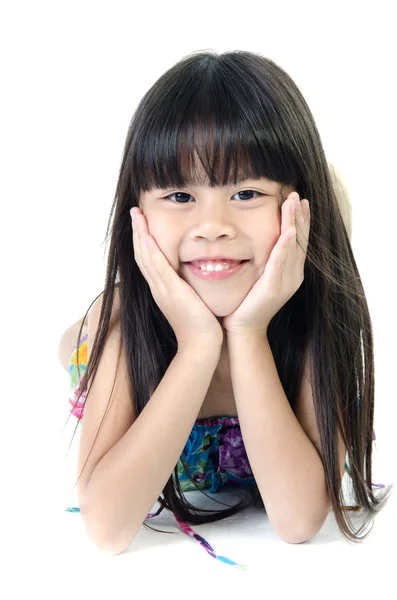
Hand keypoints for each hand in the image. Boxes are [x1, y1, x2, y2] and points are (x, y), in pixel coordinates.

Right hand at [130, 208, 223, 349]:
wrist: (201, 346)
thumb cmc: (200, 326)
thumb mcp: (191, 301)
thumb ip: (188, 288)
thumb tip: (191, 277)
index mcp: (161, 289)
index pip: (148, 260)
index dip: (143, 240)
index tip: (142, 222)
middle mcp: (158, 288)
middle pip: (141, 254)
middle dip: (138, 232)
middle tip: (134, 211)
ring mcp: (162, 290)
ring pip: (145, 257)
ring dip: (141, 234)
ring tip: (137, 215)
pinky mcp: (172, 292)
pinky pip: (158, 268)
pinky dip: (151, 251)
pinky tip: (148, 237)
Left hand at [222, 192, 309, 335]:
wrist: (243, 329)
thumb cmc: (246, 303)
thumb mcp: (258, 278)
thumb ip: (263, 261)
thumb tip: (256, 241)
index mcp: (290, 273)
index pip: (298, 241)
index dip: (300, 220)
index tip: (299, 200)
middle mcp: (293, 276)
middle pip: (300, 240)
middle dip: (299, 216)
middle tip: (297, 195)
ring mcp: (285, 282)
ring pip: (293, 246)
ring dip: (294, 222)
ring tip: (295, 202)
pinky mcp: (273, 287)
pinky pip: (280, 262)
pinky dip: (286, 246)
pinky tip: (289, 231)